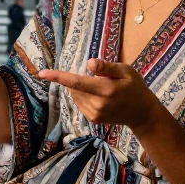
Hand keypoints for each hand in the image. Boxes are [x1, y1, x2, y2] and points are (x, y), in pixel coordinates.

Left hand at [37, 60, 161, 131]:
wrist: (142, 113)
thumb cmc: (135, 87)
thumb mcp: (126, 71)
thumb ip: (107, 67)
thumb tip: (88, 64)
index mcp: (106, 90)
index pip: (76, 82)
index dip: (58, 77)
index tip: (42, 73)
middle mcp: (98, 104)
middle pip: (74, 88)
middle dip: (78, 79)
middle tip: (98, 78)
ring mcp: (94, 114)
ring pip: (75, 95)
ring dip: (81, 88)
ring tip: (101, 88)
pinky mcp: (93, 119)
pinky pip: (80, 103)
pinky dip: (84, 96)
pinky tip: (99, 96)